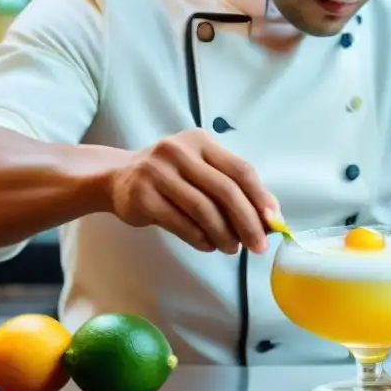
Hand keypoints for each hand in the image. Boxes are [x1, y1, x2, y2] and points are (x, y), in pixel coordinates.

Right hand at [108, 129, 277, 254]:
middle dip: (247, 222)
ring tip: (231, 248)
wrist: (117, 178)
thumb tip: (268, 218)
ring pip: (203, 209)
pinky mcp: (143, 196)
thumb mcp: (199, 169)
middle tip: (258, 245)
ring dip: (224, 234)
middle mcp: (179, 152)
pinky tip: (208, 245)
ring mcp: (158, 173)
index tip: (274, 222)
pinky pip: (181, 223)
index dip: (260, 197)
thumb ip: (230, 186)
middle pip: (225, 190)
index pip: (240, 169)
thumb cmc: (170, 176)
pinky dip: (200, 238)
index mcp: (200, 141)